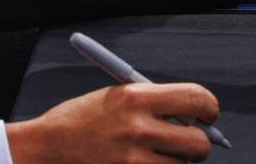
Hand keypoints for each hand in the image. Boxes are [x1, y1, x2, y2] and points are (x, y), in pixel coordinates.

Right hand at [6, 82, 218, 163]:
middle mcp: (138, 129)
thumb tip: (198, 118)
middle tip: (189, 143)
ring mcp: (133, 161)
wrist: (47, 147)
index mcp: (137, 97)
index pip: (197, 98)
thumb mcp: (118, 98)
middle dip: (199, 145)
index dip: (209, 109)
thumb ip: (157, 104)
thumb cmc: (84, 120)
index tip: (208, 115)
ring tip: (150, 155)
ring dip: (173, 163)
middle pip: (198, 144)